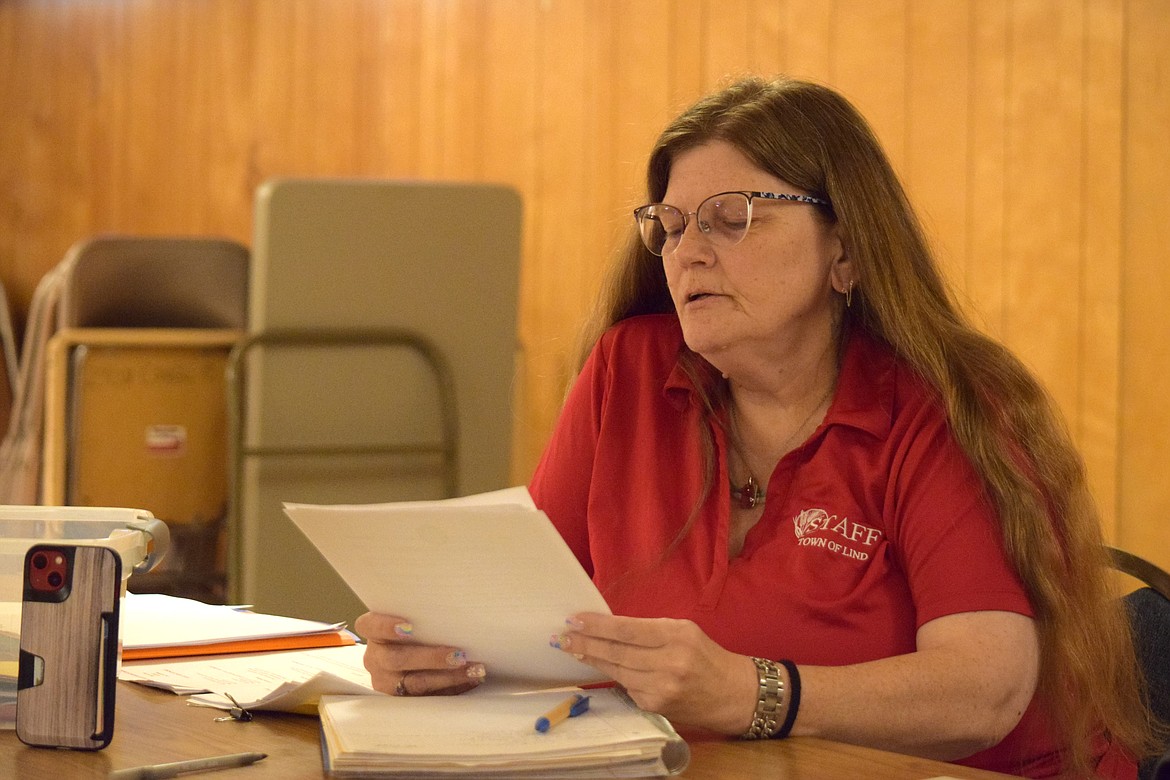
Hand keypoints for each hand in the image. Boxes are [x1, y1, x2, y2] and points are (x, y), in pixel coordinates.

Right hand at [354, 612, 485, 695]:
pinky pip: (428, 697)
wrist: (408, 658)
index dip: (386, 626)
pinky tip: (470, 680)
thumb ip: (423, 617)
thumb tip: (458, 606)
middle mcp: (375, 658)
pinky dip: (452, 688)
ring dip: (448, 677)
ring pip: (415, 683)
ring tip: (472, 669)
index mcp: (374, 633)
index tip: (408, 627)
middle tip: (458, 655)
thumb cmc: (416, 631)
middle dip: (430, 658)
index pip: (370, 626)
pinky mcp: (402, 699)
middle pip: (396, 659)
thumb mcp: (411, 620)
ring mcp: (386, 682)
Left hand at [552, 613, 757, 733]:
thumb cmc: (705, 655)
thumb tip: (609, 627)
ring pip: (616, 671)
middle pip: (616, 652)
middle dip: (585, 643)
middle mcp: (669, 663)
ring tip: (570, 648)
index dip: (597, 626)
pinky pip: (626, 687)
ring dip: (590, 660)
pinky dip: (611, 676)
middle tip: (561, 636)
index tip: (575, 620)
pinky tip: (596, 666)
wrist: (732, 694)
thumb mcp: (683, 630)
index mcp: (676, 636)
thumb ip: (649, 630)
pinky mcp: (655, 706)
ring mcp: (661, 688)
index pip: (627, 630)